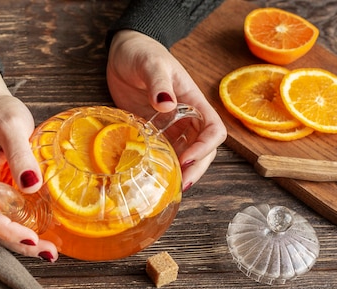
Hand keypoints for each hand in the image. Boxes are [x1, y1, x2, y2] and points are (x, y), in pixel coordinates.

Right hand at [0, 68, 57, 261]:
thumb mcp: (12, 127)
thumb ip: (20, 155)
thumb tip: (32, 186)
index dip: (8, 231)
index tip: (33, 238)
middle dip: (20, 244)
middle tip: (49, 253)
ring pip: (0, 225)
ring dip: (22, 240)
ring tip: (49, 250)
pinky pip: (7, 215)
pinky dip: (23, 227)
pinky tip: (42, 231)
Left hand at [107, 30, 226, 190]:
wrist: (123, 53)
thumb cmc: (141, 52)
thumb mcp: (151, 64)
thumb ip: (159, 83)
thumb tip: (167, 104)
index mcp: (194, 102)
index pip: (213, 130)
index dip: (205, 148)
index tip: (186, 159)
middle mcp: (186, 118)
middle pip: (203, 150)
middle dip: (195, 169)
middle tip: (180, 185)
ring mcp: (169, 127)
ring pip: (184, 156)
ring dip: (180, 172)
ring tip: (168, 188)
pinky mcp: (152, 132)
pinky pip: (163, 153)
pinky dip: (161, 166)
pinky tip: (152, 178)